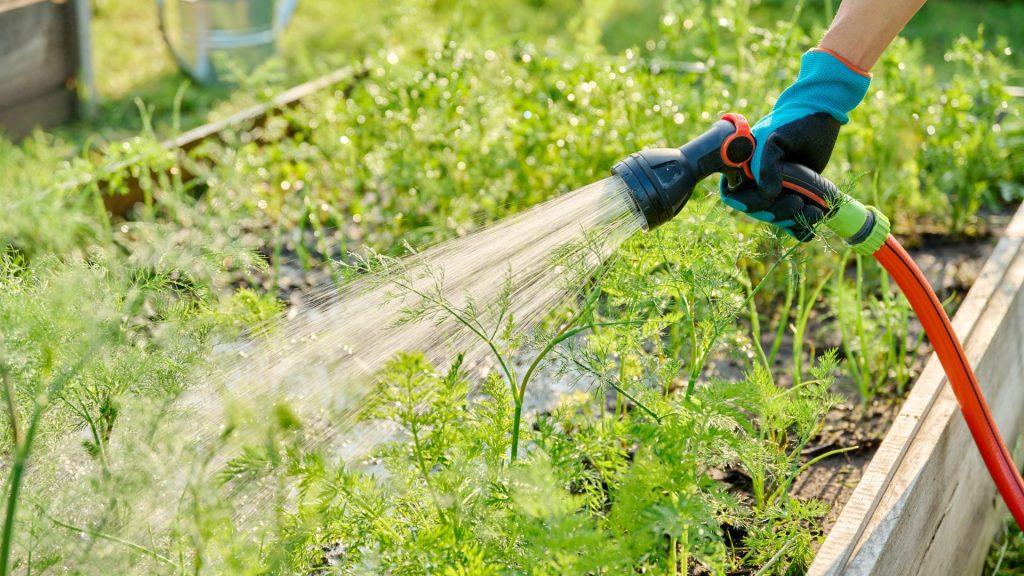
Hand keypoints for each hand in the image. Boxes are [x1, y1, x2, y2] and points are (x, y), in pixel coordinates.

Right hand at [721, 48, 870, 239]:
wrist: (820, 113)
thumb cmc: (795, 122)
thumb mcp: (775, 141)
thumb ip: (766, 166)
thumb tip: (767, 194)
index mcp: (745, 168)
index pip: (738, 197)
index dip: (752, 203)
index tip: (771, 198)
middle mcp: (757, 180)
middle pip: (760, 211)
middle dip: (779, 213)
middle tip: (799, 203)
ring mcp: (776, 188)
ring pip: (777, 216)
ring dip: (794, 221)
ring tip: (816, 214)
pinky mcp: (794, 193)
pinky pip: (792, 217)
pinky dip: (800, 227)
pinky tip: (809, 233)